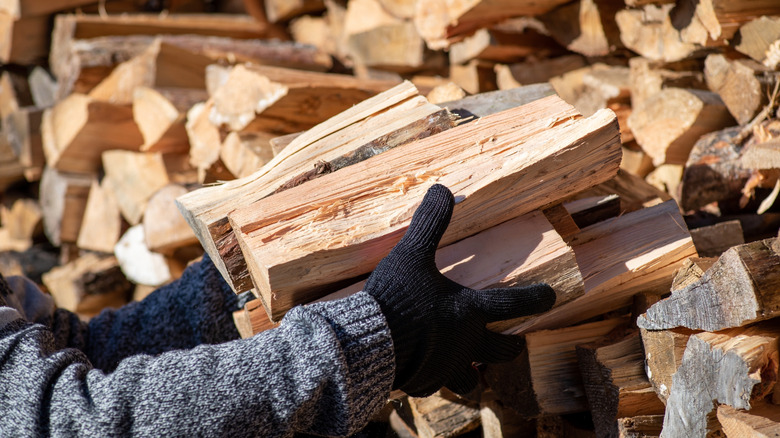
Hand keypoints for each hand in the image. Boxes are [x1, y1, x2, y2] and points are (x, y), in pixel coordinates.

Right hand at [364, 184, 555, 396]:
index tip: (552, 296)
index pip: (513, 302)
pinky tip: (424, 371)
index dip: (536, 298)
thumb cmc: (397, 298)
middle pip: (503, 352)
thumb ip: (430, 223)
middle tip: (516, 344)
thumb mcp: (412, 254)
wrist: (371, 344)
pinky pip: (435, 385)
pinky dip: (433, 379)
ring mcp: (446, 367)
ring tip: (471, 369)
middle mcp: (466, 343)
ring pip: (472, 380)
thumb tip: (442, 189)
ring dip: (474, 372)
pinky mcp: (424, 382)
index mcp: (469, 310)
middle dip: (511, 348)